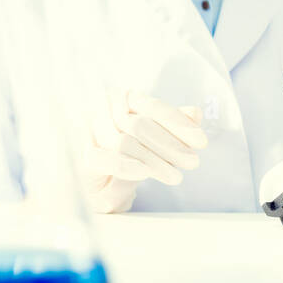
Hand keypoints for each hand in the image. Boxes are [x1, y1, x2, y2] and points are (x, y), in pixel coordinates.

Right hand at [81, 92, 207, 212]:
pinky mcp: (81, 157)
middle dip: (171, 145)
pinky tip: (144, 173)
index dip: (179, 124)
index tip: (202, 141)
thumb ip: (173, 124)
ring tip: (176, 176)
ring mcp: (89, 132)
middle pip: (141, 125)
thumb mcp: (155, 139)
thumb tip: (196, 113)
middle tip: (193, 162)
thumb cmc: (132, 155)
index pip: (153, 107)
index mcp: (123, 98)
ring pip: (125, 142)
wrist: (101, 185)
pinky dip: (125, 165)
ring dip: (155, 161)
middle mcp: (103, 109)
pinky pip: (102, 159)